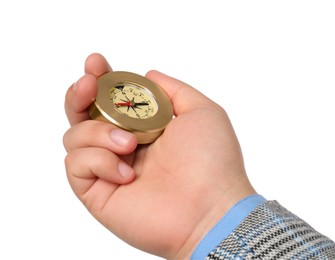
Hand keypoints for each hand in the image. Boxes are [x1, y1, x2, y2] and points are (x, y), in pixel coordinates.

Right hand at [63, 53, 255, 258]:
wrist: (211, 209)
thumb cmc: (213, 161)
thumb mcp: (201, 111)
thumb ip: (173, 89)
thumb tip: (147, 75)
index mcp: (146, 127)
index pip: (112, 100)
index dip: (100, 80)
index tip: (97, 64)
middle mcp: (124, 146)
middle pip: (83, 115)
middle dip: (80, 94)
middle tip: (89, 85)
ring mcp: (110, 170)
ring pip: (74, 136)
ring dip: (98, 131)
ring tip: (130, 143)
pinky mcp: (98, 193)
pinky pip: (76, 165)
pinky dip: (99, 160)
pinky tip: (127, 173)